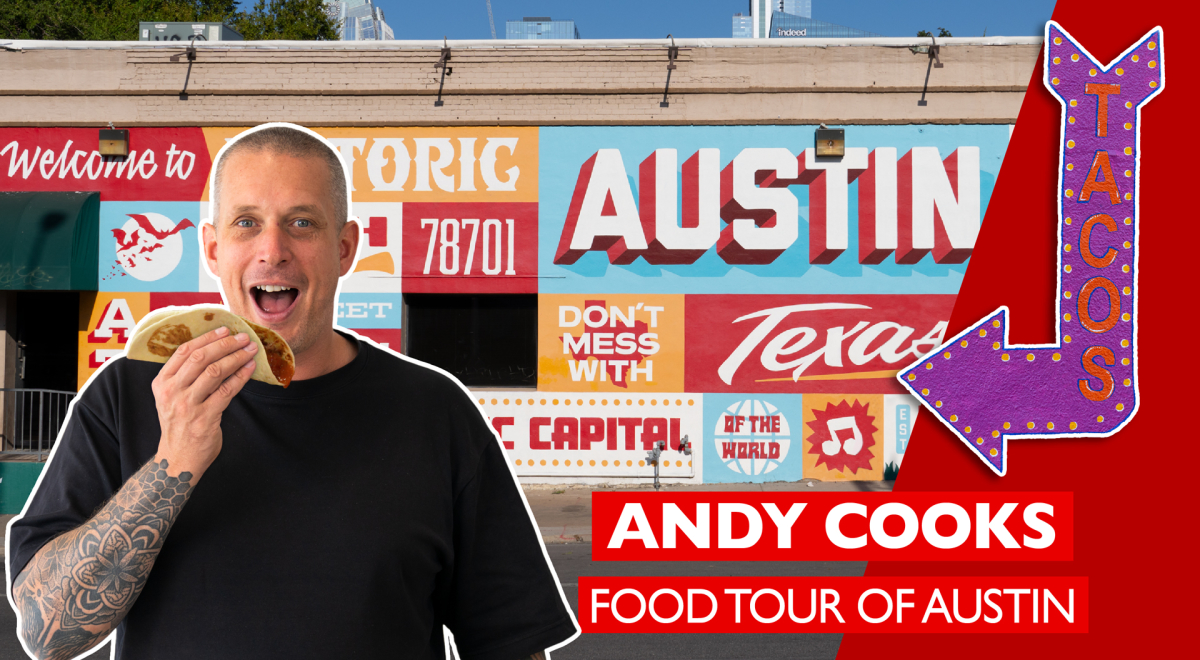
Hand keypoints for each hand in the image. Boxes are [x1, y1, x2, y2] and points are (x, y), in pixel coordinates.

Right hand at [151, 326, 257, 480]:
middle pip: (201, 357)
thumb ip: (184, 376)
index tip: (225, 329)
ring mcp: (187, 405)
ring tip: (251, 349)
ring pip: (215, 371)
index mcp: (162, 382)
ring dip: (236, 357)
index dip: (207, 337)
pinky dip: (241, 376)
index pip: (184, 351)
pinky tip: (250, 368)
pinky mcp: (205, 417)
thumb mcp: (171, 398)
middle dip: (225, 344)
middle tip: (244, 337)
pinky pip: (227, 390)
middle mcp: (171, 391)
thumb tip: (214, 349)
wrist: (178, 460)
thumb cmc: (180, 425)